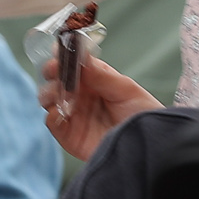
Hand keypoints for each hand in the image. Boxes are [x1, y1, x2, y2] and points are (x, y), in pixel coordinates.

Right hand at [39, 48, 160, 161]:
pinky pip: (52, 122)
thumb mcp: (126, 89)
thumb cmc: (143, 115)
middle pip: (55, 79)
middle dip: (51, 72)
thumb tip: (80, 56)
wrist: (150, 147)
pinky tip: (60, 112)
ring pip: (48, 98)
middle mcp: (80, 95)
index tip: (58, 51)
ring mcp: (73, 114)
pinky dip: (52, 115)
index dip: (62, 55)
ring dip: (50, 92)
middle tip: (55, 70)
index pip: (71, 62)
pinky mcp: (69, 135)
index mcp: (93, 79)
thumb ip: (101, 75)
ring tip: (60, 93)